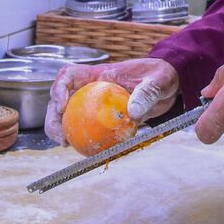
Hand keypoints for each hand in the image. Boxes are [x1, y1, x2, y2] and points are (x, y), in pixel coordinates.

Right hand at [44, 58, 179, 144]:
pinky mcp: (103, 116)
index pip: (69, 74)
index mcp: (100, 74)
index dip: (59, 88)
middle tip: (60, 136)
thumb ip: (146, 93)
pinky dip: (82, 137)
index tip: (62, 106)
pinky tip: (85, 150)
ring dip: (61, 129)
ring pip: (69, 114)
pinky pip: (87, 127)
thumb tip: (133, 111)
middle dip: (53, 116)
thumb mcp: (158, 80)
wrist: (170, 83)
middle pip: (62, 98)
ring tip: (65, 144)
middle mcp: (92, 87)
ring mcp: (96, 102)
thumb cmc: (162, 75)